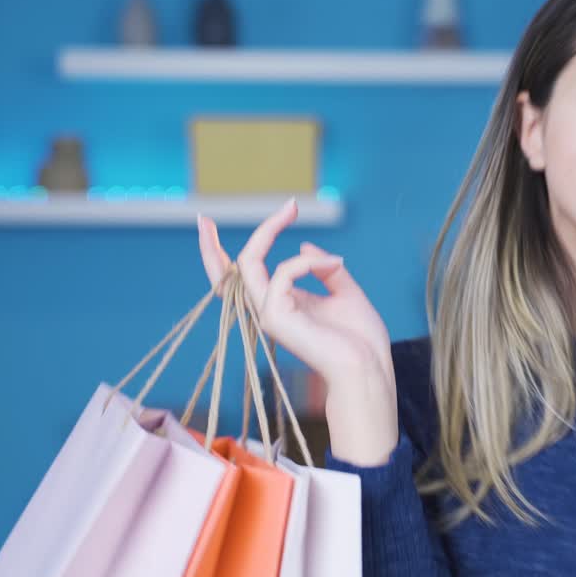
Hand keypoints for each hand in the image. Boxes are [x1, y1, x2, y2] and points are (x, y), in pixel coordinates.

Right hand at [197, 199, 398, 465]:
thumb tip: (306, 245)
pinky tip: (332, 263)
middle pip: (227, 272)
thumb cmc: (360, 340)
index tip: (215, 227)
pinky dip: (307, 261)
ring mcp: (269, 315)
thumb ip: (325, 269)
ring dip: (268, 229)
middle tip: (206, 216)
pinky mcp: (276, 318)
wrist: (369, 368)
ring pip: (248, 263)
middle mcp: (269, 310)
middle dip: (214, 243)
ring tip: (291, 209)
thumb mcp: (345, 293)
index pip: (243, 279)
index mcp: (282, 306)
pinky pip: (282, 271)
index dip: (223, 254)